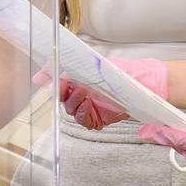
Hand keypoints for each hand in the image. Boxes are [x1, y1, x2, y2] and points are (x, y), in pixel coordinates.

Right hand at [33, 57, 167, 130]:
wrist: (146, 85)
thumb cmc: (123, 71)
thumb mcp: (95, 65)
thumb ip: (70, 68)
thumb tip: (46, 70)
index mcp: (80, 76)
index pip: (57, 79)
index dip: (48, 79)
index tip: (40, 78)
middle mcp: (82, 91)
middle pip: (61, 96)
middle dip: (60, 92)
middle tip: (64, 86)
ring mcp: (90, 105)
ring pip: (71, 110)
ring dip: (73, 102)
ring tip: (83, 94)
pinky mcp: (98, 118)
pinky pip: (84, 121)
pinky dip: (83, 114)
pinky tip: (89, 105)